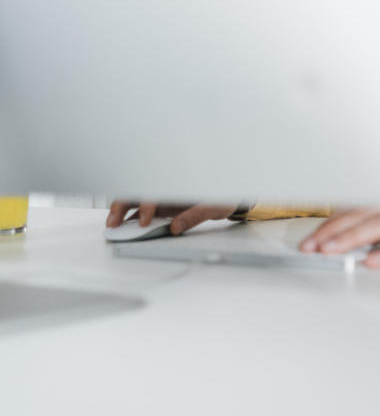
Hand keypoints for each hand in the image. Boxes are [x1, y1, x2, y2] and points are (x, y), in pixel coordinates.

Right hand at [106, 201, 237, 235]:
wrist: (230, 198)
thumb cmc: (223, 197)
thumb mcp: (213, 206)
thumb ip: (194, 216)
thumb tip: (175, 228)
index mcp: (176, 186)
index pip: (154, 194)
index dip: (146, 207)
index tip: (144, 222)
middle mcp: (166, 190)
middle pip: (137, 193)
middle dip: (121, 206)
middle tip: (113, 223)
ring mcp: (163, 199)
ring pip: (135, 202)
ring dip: (121, 212)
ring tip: (112, 226)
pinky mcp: (162, 209)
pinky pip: (142, 212)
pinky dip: (131, 219)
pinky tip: (124, 228)